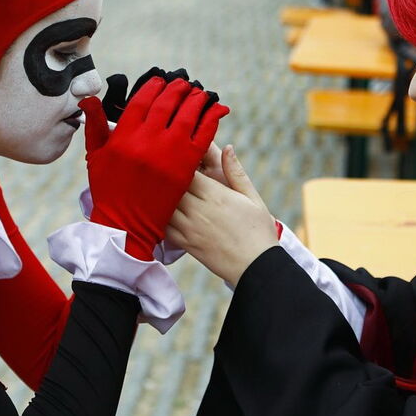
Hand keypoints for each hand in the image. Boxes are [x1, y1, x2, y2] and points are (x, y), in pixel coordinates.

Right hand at [80, 77, 229, 259]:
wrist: (126, 225)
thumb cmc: (109, 190)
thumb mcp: (96, 157)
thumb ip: (95, 125)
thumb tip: (89, 99)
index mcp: (123, 136)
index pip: (141, 101)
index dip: (153, 87)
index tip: (160, 81)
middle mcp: (145, 141)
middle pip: (166, 104)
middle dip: (177, 90)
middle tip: (184, 84)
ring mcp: (167, 154)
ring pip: (187, 116)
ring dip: (196, 100)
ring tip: (200, 94)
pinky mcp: (185, 167)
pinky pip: (202, 136)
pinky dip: (211, 121)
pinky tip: (216, 111)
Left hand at [167, 146, 278, 286]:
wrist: (257, 267)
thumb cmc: (259, 230)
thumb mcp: (252, 198)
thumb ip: (236, 172)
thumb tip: (226, 147)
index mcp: (216, 195)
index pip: (186, 171)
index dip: (179, 162)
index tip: (177, 156)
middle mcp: (199, 210)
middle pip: (170, 185)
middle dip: (166, 176)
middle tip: (161, 168)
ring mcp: (190, 228)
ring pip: (162, 206)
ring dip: (159, 196)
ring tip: (156, 186)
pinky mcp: (186, 243)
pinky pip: (163, 227)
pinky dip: (158, 218)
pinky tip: (160, 211)